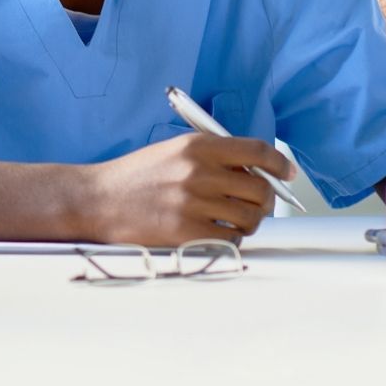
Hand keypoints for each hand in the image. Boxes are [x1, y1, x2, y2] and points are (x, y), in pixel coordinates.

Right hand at [84, 132, 295, 246]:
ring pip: (250, 218)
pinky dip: (230, 238)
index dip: (279, 164)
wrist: (98, 199)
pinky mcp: (186, 233)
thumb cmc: (137, 176)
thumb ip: (213, 157)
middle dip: (265, 200)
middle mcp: (198, 172)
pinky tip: (215, 231)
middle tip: (255, 205)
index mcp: (197, 146)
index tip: (287, 174)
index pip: (256, 150)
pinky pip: (230, 239)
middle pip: (260, 188)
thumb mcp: (175, 151)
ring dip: (248, 222)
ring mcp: (193, 203)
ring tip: (231, 220)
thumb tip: (256, 170)